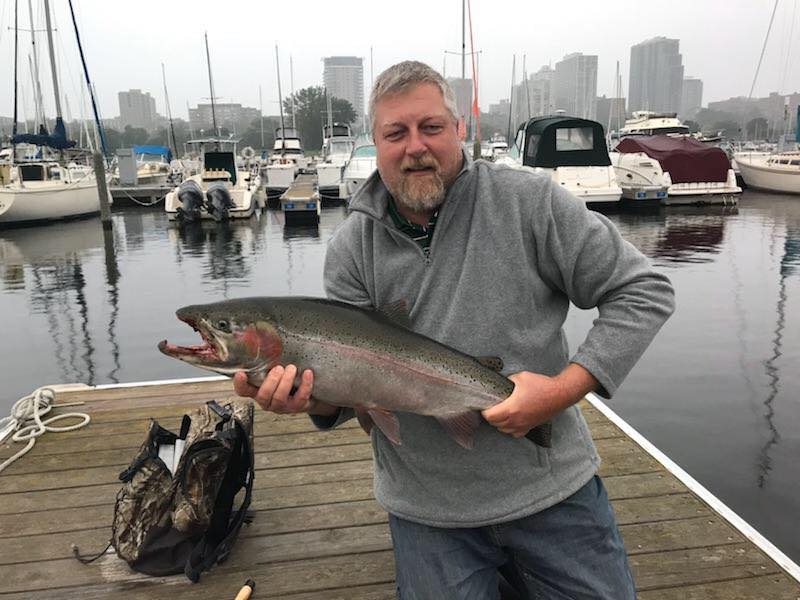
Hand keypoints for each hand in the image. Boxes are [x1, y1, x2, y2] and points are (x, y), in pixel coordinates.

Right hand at [233, 364, 314, 413]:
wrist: (307, 394)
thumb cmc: (287, 380)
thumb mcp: (274, 370)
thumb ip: (266, 361)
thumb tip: (259, 338)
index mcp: (258, 391)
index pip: (243, 391)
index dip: (240, 384)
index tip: (241, 374)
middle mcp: (268, 400)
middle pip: (263, 395)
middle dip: (271, 381)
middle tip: (278, 368)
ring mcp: (282, 406)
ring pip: (279, 398)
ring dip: (286, 381)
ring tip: (291, 368)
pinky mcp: (297, 406)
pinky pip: (300, 398)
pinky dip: (305, 384)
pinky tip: (307, 373)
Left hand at [482, 364, 596, 437]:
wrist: (559, 394)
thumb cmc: (541, 385)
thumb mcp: (520, 377)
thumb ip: (507, 381)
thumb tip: (501, 383)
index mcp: (511, 408)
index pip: (489, 416)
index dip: (485, 410)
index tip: (486, 404)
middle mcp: (516, 420)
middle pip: (495, 424)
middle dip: (491, 416)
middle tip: (493, 407)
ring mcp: (523, 425)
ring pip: (504, 430)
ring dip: (499, 423)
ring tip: (501, 413)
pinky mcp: (530, 427)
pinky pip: (515, 433)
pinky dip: (510, 429)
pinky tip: (512, 420)